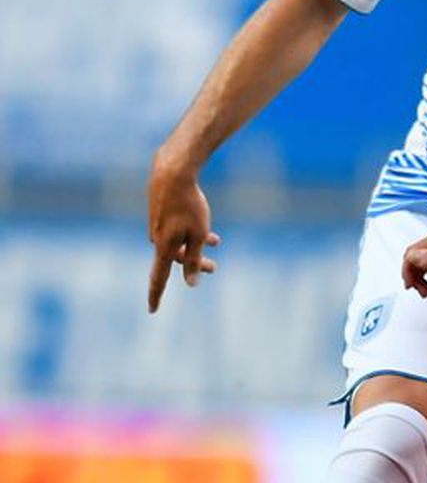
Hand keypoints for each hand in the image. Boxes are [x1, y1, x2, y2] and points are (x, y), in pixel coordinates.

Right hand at [146, 153, 220, 311]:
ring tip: (217, 242)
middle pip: (175, 259)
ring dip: (195, 245)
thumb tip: (190, 283)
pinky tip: (203, 223)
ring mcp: (157, 225)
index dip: (156, 295)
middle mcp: (156, 238)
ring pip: (178, 242)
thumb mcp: (198, 234)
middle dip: (195, 265)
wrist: (172, 172)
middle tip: (214, 268)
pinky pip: (176, 229)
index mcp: (164, 247)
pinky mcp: (160, 213)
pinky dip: (190, 231)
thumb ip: (194, 259)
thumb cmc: (188, 205)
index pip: (158, 278)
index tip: (152, 310)